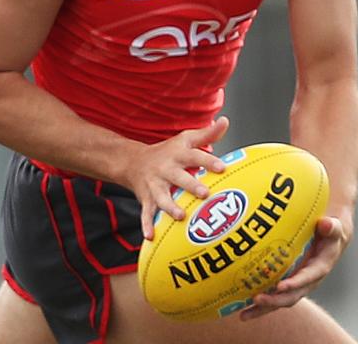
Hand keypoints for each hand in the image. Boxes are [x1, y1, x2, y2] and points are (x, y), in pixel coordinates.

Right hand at [124, 116, 230, 240]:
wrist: (132, 161)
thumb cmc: (167, 151)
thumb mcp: (185, 139)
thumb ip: (207, 134)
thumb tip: (225, 121)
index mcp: (178, 155)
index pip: (195, 156)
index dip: (208, 161)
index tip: (222, 167)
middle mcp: (165, 169)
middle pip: (179, 177)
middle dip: (191, 185)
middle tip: (205, 193)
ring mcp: (155, 185)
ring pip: (161, 197)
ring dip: (170, 207)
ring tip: (180, 216)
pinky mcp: (146, 199)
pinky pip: (146, 213)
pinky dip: (147, 224)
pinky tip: (150, 236)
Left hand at [239, 215, 349, 319]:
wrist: (329, 242)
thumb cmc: (330, 234)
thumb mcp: (334, 229)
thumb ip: (331, 227)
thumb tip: (325, 224)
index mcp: (319, 269)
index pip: (307, 278)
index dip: (295, 284)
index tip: (280, 286)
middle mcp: (307, 282)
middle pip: (290, 296)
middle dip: (273, 300)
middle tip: (256, 298)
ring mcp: (295, 285)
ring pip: (278, 301)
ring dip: (262, 308)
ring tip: (243, 315)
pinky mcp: (286, 285)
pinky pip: (272, 297)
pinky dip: (258, 304)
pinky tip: (240, 308)